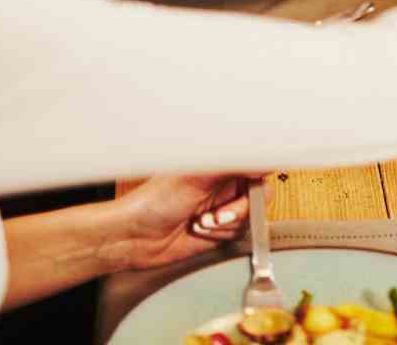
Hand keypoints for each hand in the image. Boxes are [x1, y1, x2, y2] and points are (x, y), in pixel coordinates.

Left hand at [106, 174, 258, 271]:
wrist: (134, 238)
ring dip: (224, 225)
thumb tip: (263, 157)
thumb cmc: (154, 201)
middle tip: (218, 214)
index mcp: (220, 163)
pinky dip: (220, 236)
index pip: (256, 164)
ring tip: (200, 222)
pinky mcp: (219, 231)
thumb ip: (232, 163)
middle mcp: (224, 183)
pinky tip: (199, 230)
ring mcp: (222, 207)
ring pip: (249, 218)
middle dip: (238, 210)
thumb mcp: (195, 176)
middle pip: (258, 195)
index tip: (252, 190)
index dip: (257, 179)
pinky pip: (238, 234)